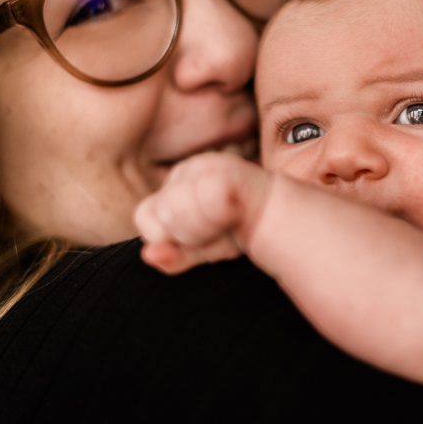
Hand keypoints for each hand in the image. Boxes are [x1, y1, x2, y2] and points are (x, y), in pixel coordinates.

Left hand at [135, 152, 269, 274]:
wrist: (276, 217)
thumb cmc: (235, 231)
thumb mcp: (199, 251)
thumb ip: (172, 256)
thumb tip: (149, 255)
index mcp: (170, 189)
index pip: (146, 218)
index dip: (172, 237)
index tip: (198, 237)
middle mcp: (182, 172)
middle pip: (164, 217)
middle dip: (192, 235)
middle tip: (218, 230)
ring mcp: (203, 166)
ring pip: (180, 209)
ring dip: (207, 228)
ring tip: (228, 222)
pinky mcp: (225, 168)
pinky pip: (206, 201)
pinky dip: (221, 215)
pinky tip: (236, 212)